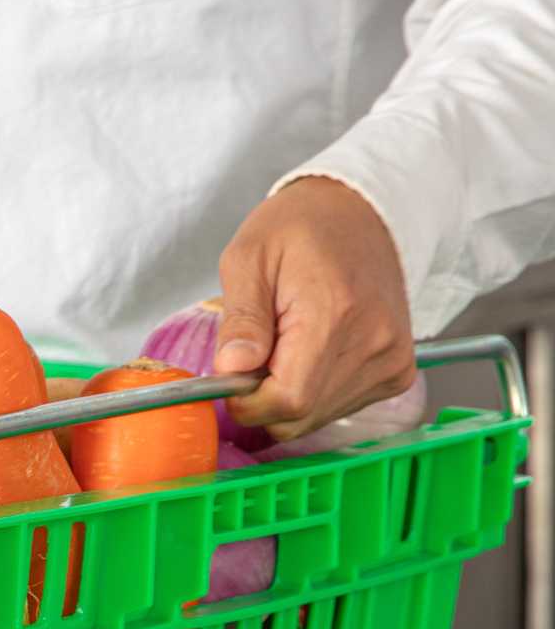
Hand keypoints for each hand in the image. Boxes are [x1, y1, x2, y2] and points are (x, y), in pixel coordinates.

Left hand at [214, 177, 417, 439]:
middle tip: (256, 352)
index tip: (230, 379)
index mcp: (336, 314)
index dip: (248, 402)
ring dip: (288, 395)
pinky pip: (340, 408)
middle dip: (263, 398)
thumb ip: (240, 320)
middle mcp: (375, 343)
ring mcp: (392, 360)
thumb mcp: (248, 259)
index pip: (289, 400)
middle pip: (301, 416)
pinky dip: (313, 393)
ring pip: (317, 418)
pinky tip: (311, 352)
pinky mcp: (397, 371)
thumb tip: (232, 370)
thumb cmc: (300, 228)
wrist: (360, 211)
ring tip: (286, 343)